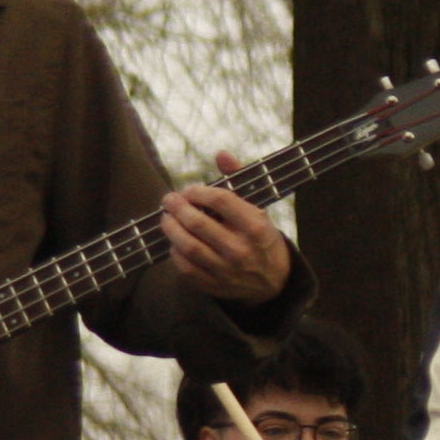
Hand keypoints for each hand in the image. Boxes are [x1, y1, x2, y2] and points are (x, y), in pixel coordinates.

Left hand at [162, 166, 297, 306]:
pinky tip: (175, 242)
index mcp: (255, 227)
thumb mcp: (258, 208)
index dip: (198, 191)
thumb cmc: (260, 237)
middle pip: (198, 223)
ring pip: (188, 246)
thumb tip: (222, 153)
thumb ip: (238, 180)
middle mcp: (241, 249)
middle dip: (177, 207)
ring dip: (171, 228)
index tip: (190, 190)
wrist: (273, 281)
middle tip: (169, 200)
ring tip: (167, 219)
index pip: (220, 201)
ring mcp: (227, 270)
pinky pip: (185, 268)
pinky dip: (175, 252)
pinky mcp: (215, 285)